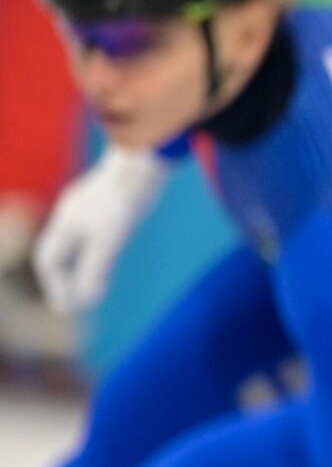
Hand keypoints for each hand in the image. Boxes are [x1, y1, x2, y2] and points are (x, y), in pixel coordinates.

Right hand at [33, 146, 169, 312]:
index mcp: (66, 221)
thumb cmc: (125, 198)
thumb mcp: (110, 239)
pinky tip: (109, 263)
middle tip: (77, 304)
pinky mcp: (109, 203)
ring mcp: (90, 207)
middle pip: (60, 253)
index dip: (56, 286)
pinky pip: (94, 235)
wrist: (146, 159)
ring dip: (81, 268)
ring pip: (78, 244)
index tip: (68, 308)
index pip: (49, 260)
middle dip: (65, 280)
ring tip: (92, 291)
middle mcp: (73, 214)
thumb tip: (86, 301)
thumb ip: (95, 269)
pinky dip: (96, 254)